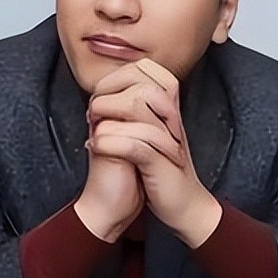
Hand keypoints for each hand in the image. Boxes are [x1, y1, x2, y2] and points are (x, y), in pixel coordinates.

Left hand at [87, 58, 221, 247]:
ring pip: (134, 107)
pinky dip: (109, 143)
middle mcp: (169, 118)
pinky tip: (94, 147)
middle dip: (107, 95)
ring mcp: (167, 138)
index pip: (144, 71)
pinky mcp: (160, 162)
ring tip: (92, 129)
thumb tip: (98, 98)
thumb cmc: (162, 172)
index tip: (97, 97)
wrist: (185, 206)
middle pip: (139, 83)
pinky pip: (133, 144)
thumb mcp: (147, 137)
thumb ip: (131, 115)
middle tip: (92, 113)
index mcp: (167, 109)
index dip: (114, 78)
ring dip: (105, 117)